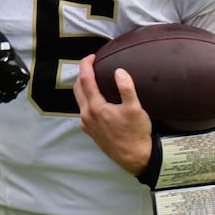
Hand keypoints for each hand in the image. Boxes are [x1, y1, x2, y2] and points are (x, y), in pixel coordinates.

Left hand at [73, 54, 152, 174]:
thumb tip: (119, 71)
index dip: (86, 65)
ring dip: (83, 87)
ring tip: (92, 79)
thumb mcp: (135, 109)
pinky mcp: (90, 132)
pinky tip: (96, 100)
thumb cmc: (136, 134)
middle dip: (82, 73)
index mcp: (96, 107)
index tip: (92, 57)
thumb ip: (126, 88)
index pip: (85, 80)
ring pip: (79, 100)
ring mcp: (87, 124)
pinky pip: (84, 111)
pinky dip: (86, 100)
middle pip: (78, 88)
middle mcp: (87, 115)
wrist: (135, 158)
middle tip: (91, 64)